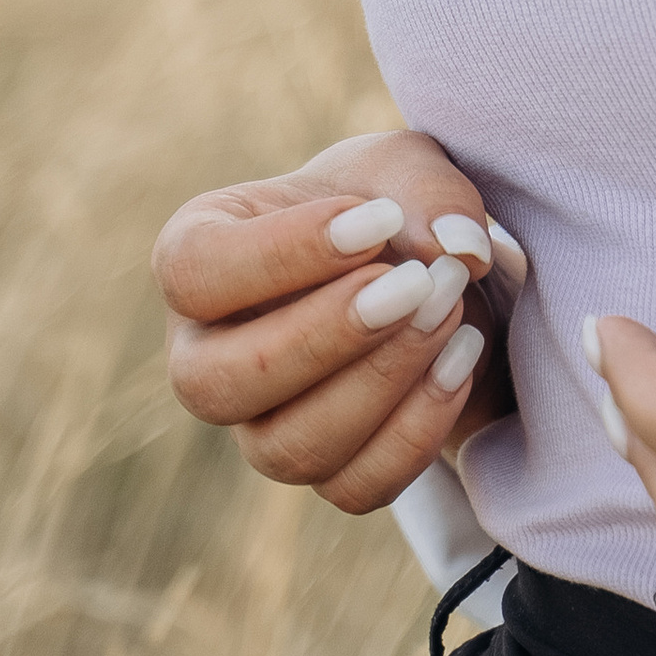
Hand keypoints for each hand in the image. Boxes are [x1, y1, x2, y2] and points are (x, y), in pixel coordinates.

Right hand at [154, 131, 525, 514]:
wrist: (423, 270)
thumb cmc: (384, 205)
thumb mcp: (406, 168)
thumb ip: (426, 190)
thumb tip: (457, 247)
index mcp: (198, 258)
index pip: (193, 271)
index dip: (281, 253)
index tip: (377, 222)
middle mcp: (207, 354)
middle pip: (215, 383)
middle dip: (325, 337)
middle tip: (417, 282)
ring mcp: (258, 426)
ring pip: (287, 450)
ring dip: (380, 384)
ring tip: (451, 309)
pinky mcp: (324, 468)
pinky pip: (353, 487)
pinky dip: (417, 432)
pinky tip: (462, 359)